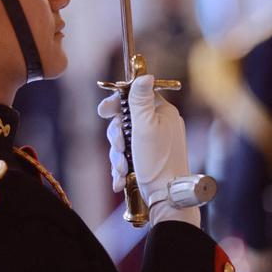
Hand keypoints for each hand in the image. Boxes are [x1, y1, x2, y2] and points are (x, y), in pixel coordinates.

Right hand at [98, 74, 199, 226]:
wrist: (167, 197)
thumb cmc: (157, 160)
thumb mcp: (145, 125)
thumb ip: (140, 99)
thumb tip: (145, 74)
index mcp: (162, 112)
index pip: (135, 96)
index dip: (117, 103)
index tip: (104, 112)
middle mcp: (159, 125)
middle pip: (125, 119)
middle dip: (117, 135)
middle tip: (119, 146)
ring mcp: (153, 143)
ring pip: (123, 138)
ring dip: (118, 154)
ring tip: (122, 168)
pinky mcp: (147, 159)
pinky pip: (127, 154)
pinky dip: (122, 165)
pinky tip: (122, 177)